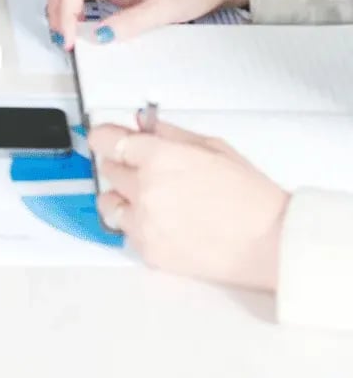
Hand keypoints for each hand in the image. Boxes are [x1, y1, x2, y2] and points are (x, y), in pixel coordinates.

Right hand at [47, 0, 248, 49]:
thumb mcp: (168, 6)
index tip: (70, 39)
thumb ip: (132, 22)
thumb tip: (100, 36)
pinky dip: (77, 13)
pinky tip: (81, 29)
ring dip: (63, 10)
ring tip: (68, 36)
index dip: (65, 12)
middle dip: (55, 9)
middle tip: (63, 38)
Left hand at [90, 121, 287, 291]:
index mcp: (159, 158)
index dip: (107, 137)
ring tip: (150, 199)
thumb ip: (171, 134)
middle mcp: (145, 190)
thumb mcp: (213, 147)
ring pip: (109, 203)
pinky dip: (138, 225)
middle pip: (108, 169)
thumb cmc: (251, 197)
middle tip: (147, 170)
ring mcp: (144, 223)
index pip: (105, 140)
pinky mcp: (149, 251)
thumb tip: (144, 126)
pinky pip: (126, 231)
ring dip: (122, 197)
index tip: (109, 139)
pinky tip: (163, 222)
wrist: (271, 242)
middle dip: (124, 165)